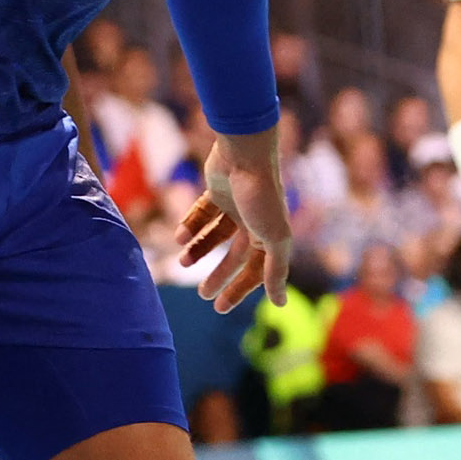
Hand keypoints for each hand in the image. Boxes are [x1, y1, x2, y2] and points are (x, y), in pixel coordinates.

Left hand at [178, 132, 293, 311]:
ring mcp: (236, 206)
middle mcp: (255, 222)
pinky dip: (191, 226)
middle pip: (235, 256)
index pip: (256, 271)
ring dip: (199, 251)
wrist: (245, 152)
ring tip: (182, 263)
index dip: (239, 290)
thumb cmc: (261, 196)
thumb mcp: (273, 238)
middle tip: (203, 295)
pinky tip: (179, 237)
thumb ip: (275, 271)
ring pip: (215, 236)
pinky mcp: (218, 190)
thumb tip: (280, 303)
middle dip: (219, 275)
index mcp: (272, 235)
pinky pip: (203, 214)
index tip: (220, 307)